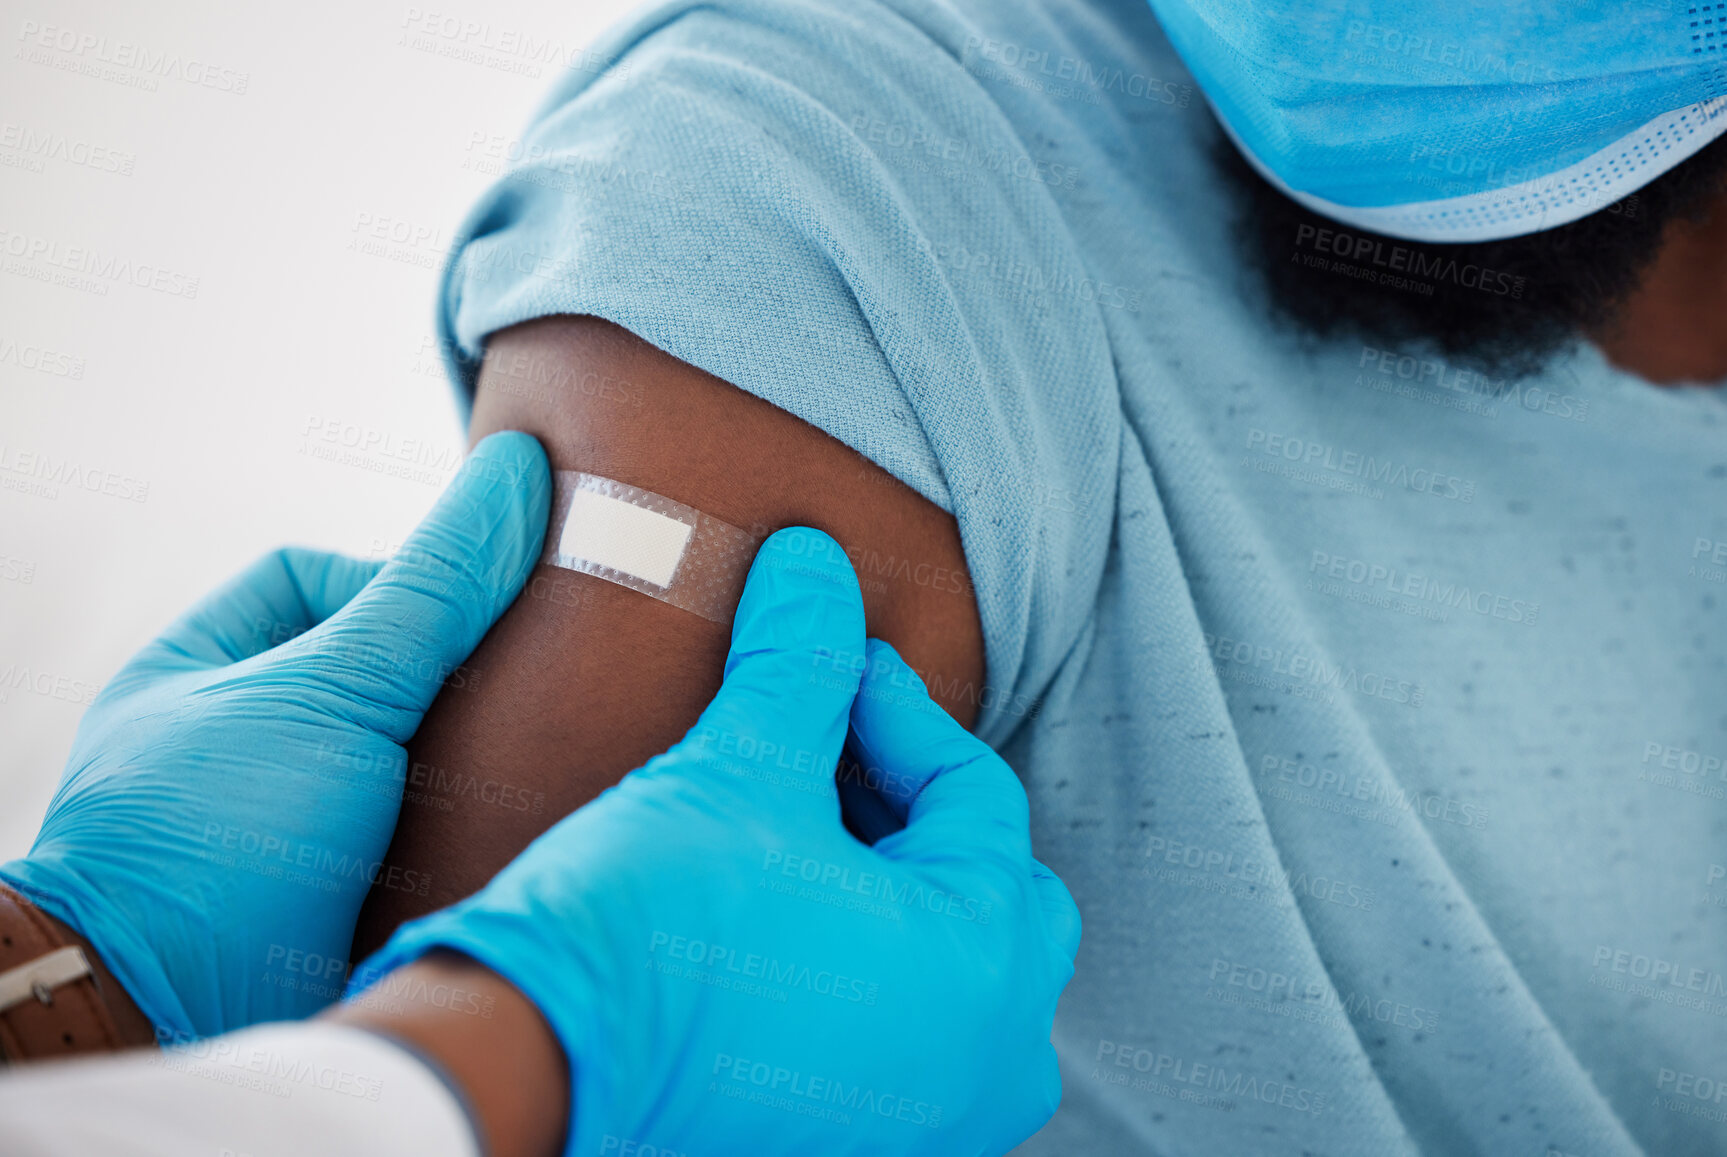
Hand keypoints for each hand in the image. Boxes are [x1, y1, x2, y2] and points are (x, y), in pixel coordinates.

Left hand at [1, 431, 550, 1040]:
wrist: (165, 1015)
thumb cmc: (216, 832)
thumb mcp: (331, 686)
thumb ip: (431, 589)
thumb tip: (514, 470)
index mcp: (205, 667)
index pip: (314, 577)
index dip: (398, 579)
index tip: (470, 610)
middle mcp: (241, 738)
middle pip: (372, 667)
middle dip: (450, 671)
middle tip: (530, 677)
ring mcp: (285, 820)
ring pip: (404, 755)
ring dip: (470, 755)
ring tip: (540, 750)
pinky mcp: (331, 895)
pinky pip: (417, 835)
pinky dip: (464, 826)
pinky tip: (519, 821)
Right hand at [351, 526, 1079, 1156]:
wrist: (532, 1069)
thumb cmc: (649, 930)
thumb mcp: (740, 772)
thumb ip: (799, 660)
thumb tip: (815, 561)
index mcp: (987, 963)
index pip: (976, 793)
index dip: (899, 707)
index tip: (835, 661)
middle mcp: (989, 1058)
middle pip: (987, 879)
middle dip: (913, 800)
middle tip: (833, 747)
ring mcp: (932, 1117)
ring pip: (953, 957)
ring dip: (892, 877)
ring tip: (805, 815)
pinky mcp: (863, 1139)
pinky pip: (907, 1024)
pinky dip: (870, 954)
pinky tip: (790, 902)